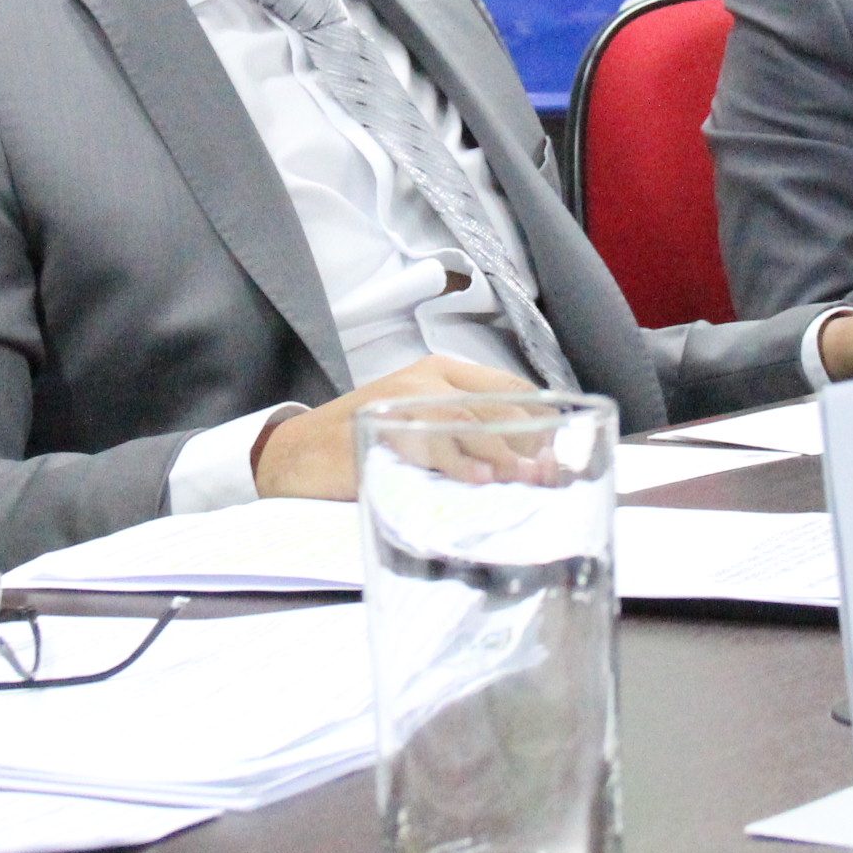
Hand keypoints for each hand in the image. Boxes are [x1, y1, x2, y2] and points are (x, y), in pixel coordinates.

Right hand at [251, 355, 538, 499]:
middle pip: (494, 405)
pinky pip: (430, 444)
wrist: (295, 454)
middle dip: (528, 441)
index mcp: (439, 372)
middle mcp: (425, 380)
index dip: (538, 419)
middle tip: (549, 474)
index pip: (507, 387)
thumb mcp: (419, 424)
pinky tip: (480, 480)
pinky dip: (459, 464)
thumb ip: (464, 433)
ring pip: (468, 421)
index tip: (558, 450)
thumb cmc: (361, 442)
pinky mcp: (381, 430)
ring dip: (502, 453)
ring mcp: (403, 402)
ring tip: (524, 480)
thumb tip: (524, 464)